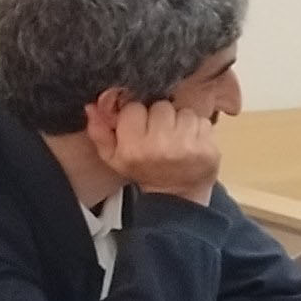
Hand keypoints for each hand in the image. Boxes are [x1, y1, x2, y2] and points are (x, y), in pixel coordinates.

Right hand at [91, 94, 220, 203]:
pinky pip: (202, 121)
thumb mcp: (114, 157)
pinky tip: (191, 143)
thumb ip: (100, 132)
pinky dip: (198, 129)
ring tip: (177, 138)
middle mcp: (161, 144)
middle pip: (161, 106)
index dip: (138, 116)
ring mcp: (188, 146)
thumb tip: (92, 106)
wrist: (177, 195)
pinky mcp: (208, 148)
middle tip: (161, 134)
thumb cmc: (144, 170)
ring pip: (183, 112)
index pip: (134, 108)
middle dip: (161, 117)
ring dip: (180, 121)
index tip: (141, 128)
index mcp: (134, 147)